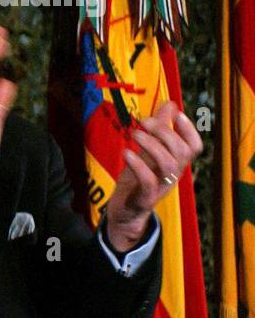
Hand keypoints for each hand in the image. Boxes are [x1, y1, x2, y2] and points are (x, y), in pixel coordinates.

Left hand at [103, 101, 203, 251]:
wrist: (124, 213)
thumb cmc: (138, 180)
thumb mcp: (148, 153)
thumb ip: (159, 130)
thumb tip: (170, 104)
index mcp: (175, 164)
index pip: (194, 146)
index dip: (189, 129)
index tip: (175, 114)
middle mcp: (172, 175)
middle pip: (181, 152)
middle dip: (164, 131)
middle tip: (144, 121)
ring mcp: (160, 188)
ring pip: (168, 165)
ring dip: (152, 145)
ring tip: (134, 133)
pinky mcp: (145, 199)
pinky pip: (148, 182)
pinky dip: (138, 165)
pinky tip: (126, 153)